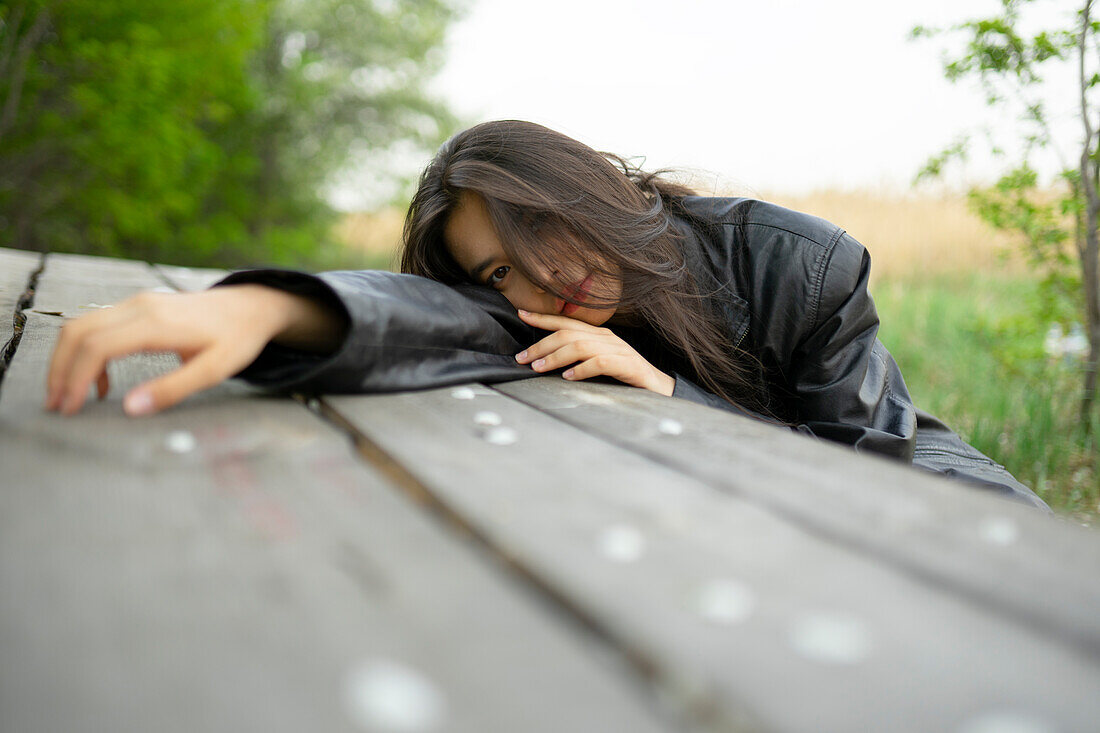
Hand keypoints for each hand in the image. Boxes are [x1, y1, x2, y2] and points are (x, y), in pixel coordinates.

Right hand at [45, 284, 338, 416]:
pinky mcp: (139, 307)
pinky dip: (88, 353)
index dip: (76, 379)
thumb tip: (131, 408)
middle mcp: (140, 307)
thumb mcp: (214, 370)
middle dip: (60, 370)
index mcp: (157, 323)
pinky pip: (99, 326)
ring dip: (69, 361)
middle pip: (79, 332)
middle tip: (57, 406)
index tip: (70, 409)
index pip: (98, 347)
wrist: (251, 307)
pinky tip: (102, 384)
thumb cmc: (238, 339)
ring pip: (83, 326)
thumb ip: (173, 389)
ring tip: (70, 398)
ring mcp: (138, 303)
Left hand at [515, 309, 674, 395]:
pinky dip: (582, 369)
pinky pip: (601, 362)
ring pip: (580, 346)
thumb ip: (579, 357)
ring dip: (556, 356)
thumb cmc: (625, 378)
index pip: (567, 321)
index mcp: (599, 335)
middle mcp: (607, 338)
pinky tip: (569, 377)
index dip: (543, 318)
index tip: (521, 314)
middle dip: (541, 344)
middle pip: (568, 333)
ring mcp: (618, 350)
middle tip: (522, 358)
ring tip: (539, 368)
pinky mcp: (627, 365)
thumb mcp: (599, 363)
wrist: (660, 390)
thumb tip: (547, 360)